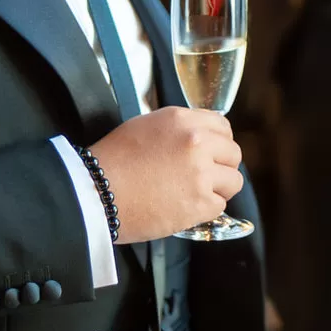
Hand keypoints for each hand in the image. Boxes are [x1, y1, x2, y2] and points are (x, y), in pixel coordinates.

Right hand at [85, 106, 244, 242]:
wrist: (97, 193)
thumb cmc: (113, 160)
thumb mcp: (145, 126)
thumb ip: (177, 128)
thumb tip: (198, 137)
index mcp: (183, 120)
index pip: (223, 127)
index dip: (218, 142)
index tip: (210, 153)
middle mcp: (197, 142)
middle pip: (233, 153)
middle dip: (221, 165)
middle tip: (203, 176)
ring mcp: (201, 174)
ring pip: (233, 181)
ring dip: (218, 189)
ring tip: (195, 194)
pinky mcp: (200, 203)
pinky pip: (220, 206)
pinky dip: (206, 209)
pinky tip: (185, 207)